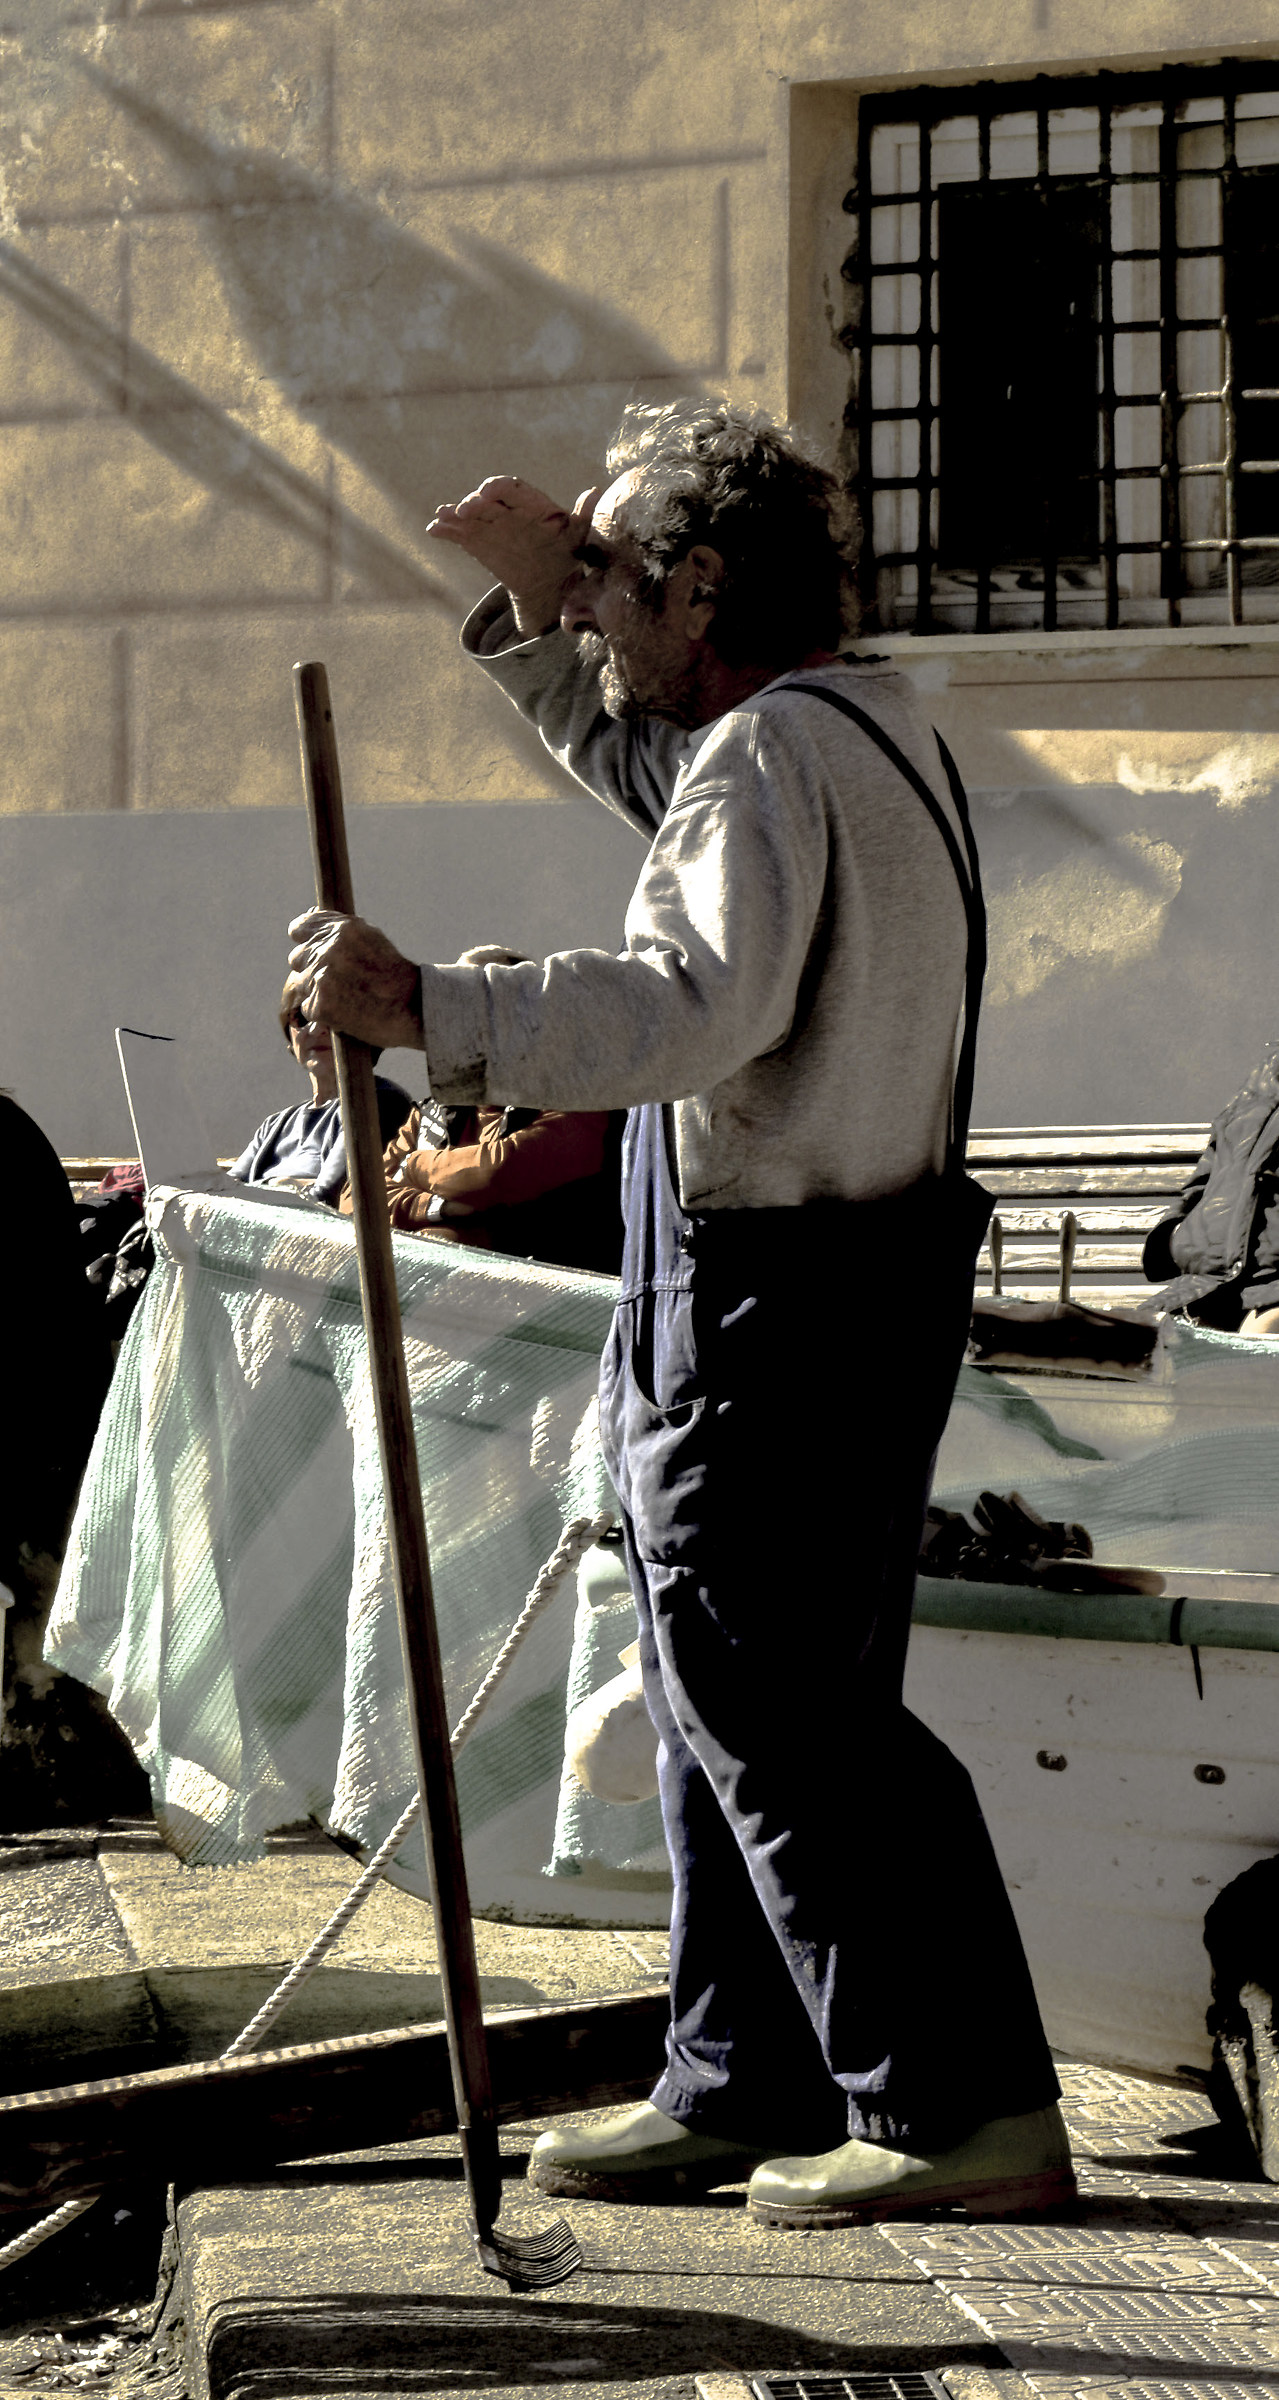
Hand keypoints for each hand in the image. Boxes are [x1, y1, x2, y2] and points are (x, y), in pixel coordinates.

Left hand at [286, 910, 423, 1049]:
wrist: (413, 1008)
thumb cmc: (394, 975)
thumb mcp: (371, 939)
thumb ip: (338, 930)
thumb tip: (309, 914)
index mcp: (341, 929)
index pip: (300, 928)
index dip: (304, 940)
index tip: (312, 950)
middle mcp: (329, 950)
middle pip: (296, 958)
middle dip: (312, 968)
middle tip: (339, 980)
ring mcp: (322, 978)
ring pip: (301, 983)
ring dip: (318, 991)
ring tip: (346, 996)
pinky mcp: (321, 1005)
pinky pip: (307, 1007)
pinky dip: (323, 1012)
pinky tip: (346, 1011)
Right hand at [426, 476, 602, 634]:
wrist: (550, 580)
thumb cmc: (567, 553)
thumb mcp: (580, 536)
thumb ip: (585, 516)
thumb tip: (596, 492)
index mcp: (530, 503)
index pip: (512, 488)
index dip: (498, 487)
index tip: (487, 491)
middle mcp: (507, 510)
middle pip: (486, 501)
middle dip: (474, 503)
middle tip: (465, 511)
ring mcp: (490, 525)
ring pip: (470, 516)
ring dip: (454, 515)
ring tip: (443, 518)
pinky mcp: (478, 542)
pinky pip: (460, 534)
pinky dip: (446, 531)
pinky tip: (434, 530)